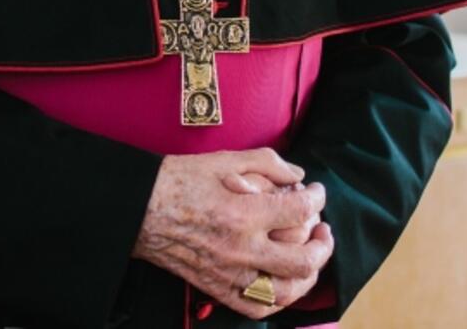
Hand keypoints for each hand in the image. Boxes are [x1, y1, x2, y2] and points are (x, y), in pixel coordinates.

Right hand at [132, 148, 335, 318]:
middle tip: (323, 228)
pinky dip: (279, 299)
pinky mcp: (217, 289)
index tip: (316, 191)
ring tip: (311, 256)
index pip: (299, 211)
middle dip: (322, 244)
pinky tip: (285, 281)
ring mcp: (230, 274)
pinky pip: (257, 307)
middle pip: (302, 260)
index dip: (317, 198)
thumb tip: (298, 176)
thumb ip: (267, 163)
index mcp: (244, 213)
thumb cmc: (182, 180)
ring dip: (308, 276)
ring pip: (285, 292)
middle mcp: (241, 249)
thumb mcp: (226, 160)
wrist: (142, 208)